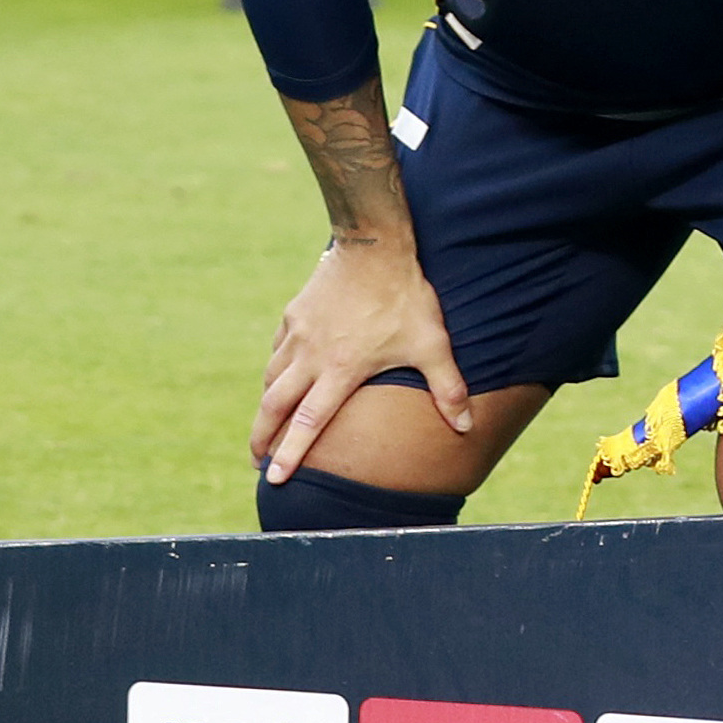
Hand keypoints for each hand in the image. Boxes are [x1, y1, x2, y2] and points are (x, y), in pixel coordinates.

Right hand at [253, 236, 468, 483]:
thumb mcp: (433, 344)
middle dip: (262, 437)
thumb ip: (448, 387)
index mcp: (341, 370)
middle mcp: (311, 356)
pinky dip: (273, 369)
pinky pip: (277, 350)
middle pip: (274, 406)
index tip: (275, 477)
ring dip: (266, 406)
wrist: (375, 246)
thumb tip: (466, 427)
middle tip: (256, 461)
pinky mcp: (293, 315)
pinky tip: (277, 377)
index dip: (290, 453)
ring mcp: (298, 334)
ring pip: (270, 378)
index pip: (309, 422)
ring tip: (265, 425)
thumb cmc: (407, 297)